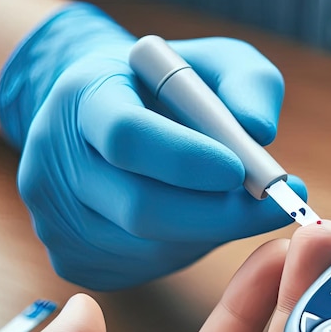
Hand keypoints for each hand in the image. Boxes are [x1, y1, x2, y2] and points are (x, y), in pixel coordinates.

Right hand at [0, 3, 306, 289]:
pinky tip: (197, 221)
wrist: (111, 121)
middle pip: (139, 208)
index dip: (189, 160)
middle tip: (274, 209)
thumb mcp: (215, 63)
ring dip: (207, 233)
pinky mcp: (73, 256)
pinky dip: (184, 250)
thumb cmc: (170, 92)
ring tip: (232, 206)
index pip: (127, 135)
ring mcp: (56, 217)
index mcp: (84, 98)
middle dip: (218, 215)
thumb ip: (247, 83)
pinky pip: (142, 268)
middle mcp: (57, 161)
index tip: (244, 171)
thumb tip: (260, 132)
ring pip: (147, 246)